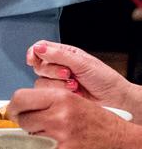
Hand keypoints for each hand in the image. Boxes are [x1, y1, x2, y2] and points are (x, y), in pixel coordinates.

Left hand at [7, 85, 138, 148]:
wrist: (120, 145)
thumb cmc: (99, 123)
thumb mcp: (73, 100)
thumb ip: (46, 101)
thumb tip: (20, 105)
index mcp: (61, 98)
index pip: (20, 98)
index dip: (13, 106)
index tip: (12, 110)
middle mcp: (58, 116)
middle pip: (22, 119)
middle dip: (26, 122)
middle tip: (39, 124)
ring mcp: (59, 137)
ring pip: (29, 136)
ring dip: (36, 136)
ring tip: (55, 134)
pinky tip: (59, 146)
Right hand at [24, 40, 138, 114]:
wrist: (115, 99)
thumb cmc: (104, 79)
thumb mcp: (82, 62)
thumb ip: (59, 55)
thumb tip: (38, 48)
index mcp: (64, 54)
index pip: (41, 48)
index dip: (34, 52)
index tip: (33, 59)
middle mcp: (59, 66)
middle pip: (39, 65)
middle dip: (52, 70)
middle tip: (68, 73)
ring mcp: (58, 82)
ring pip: (41, 81)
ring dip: (58, 84)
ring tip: (75, 85)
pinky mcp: (58, 96)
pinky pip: (47, 94)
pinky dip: (60, 93)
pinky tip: (73, 93)